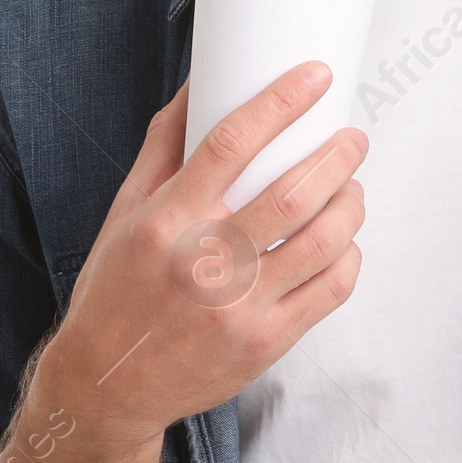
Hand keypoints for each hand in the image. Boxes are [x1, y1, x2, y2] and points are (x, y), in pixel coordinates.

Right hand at [47, 62, 366, 448]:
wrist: (109, 385)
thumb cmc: (118, 290)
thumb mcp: (126, 212)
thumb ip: (164, 146)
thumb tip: (198, 83)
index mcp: (167, 220)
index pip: (230, 143)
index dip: (280, 102)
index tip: (315, 77)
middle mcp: (204, 262)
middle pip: (293, 193)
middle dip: (338, 155)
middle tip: (352, 138)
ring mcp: (240, 307)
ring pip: (324, 241)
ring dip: (351, 203)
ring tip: (351, 187)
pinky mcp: (266, 343)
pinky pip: (331, 290)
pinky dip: (349, 256)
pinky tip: (343, 241)